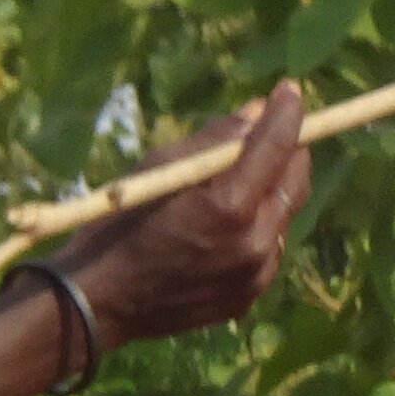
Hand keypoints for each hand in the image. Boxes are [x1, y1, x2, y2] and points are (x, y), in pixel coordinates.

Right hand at [66, 85, 310, 354]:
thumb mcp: (158, 168)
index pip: (276, 148)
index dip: (288, 115)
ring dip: (273, 188)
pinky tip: (231, 219)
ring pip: (286, 215)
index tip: (290, 93)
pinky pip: (271, 247)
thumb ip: (214, 142)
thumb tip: (255, 113)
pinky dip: (261, 223)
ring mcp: (257, 274)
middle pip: (295, 182)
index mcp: (228, 207)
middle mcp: (254, 243)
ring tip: (244, 175)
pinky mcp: (251, 294)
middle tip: (275, 128)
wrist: (100, 303)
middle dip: (290, 149)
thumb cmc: (117, 225)